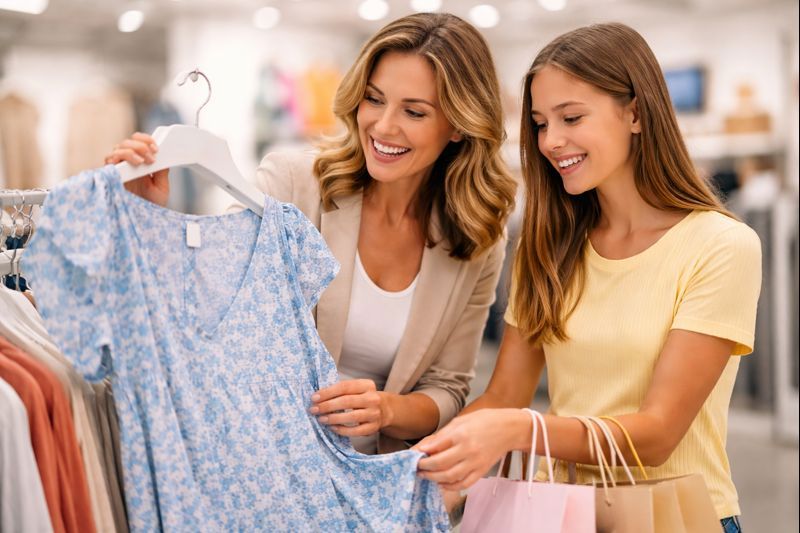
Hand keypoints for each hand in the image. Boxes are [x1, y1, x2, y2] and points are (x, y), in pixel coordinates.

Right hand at [104, 132, 169, 206]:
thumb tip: (164, 156)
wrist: (143, 222)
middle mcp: (127, 165)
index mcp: (140, 165)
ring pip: (118, 148)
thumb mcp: (161, 188)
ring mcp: (117, 170)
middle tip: (152, 156)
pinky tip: (133, 164)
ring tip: (143, 161)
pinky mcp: (110, 176)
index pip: (138, 143)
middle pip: (127, 143)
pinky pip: (109, 160)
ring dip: (132, 150)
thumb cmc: (150, 206)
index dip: (146, 141)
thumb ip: (162, 172)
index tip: (157, 148)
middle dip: (140, 145)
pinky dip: (120, 157)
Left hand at [310, 379, 390, 436]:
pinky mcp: (373, 427)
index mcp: (367, 385)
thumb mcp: (356, 389)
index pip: (344, 387)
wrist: (384, 410)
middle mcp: (373, 398)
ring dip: (333, 418)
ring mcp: (374, 413)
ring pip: (352, 416)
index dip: (328, 392)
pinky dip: (342, 430)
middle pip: (347, 401)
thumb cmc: (362, 398)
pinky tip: (332, 428)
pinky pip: (356, 430)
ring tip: (321, 419)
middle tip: (313, 409)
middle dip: (327, 406)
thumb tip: (317, 396)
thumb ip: (341, 390)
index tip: (314, 398)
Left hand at [413, 408, 527, 491]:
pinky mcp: (482, 471)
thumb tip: (424, 447)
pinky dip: (451, 486)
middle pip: (440, 464)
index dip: (421, 453)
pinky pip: (464, 484)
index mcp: (461, 434)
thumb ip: (442, 435)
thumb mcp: (461, 420)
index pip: (435, 447)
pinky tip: (442, 483)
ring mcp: (476, 462)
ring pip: (450, 477)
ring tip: (426, 475)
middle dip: (425, 468)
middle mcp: (468, 450)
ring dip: (434, 478)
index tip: (414, 455)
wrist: (509, 428)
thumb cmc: (484, 421)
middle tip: (417, 467)